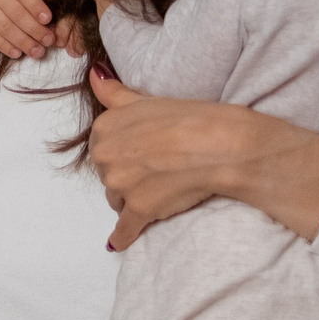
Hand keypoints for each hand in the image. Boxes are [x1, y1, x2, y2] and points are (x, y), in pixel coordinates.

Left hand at [88, 75, 318, 249]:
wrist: (224, 144)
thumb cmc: (192, 118)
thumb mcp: (148, 100)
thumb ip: (116, 94)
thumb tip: (94, 76)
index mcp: (104, 127)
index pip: (103, 149)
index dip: (124, 154)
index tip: (144, 154)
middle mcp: (105, 156)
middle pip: (109, 175)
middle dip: (128, 177)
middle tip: (157, 171)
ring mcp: (120, 184)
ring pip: (117, 200)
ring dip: (132, 199)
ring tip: (160, 190)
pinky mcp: (139, 209)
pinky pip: (125, 229)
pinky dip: (123, 236)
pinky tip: (119, 243)